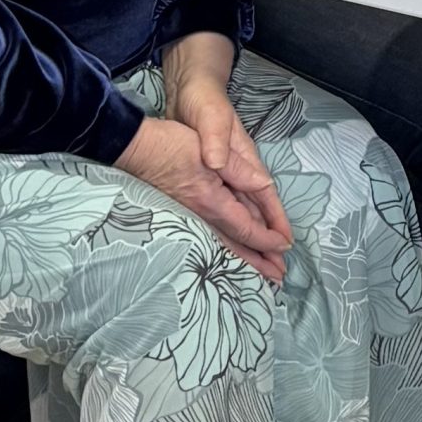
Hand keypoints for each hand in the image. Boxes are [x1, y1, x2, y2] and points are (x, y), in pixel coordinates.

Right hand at [119, 111, 292, 283]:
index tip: (286, 245)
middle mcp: (201, 214)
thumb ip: (239, 170)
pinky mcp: (186, 209)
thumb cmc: (171, 145)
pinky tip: (235, 250)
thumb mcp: (208, 149)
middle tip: (280, 276)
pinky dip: (230, 246)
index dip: (268, 239)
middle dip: (260, 261)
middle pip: (236, 244)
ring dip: (246, 257)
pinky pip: (214, 234)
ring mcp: (192, 214)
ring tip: (264, 271)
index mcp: (211, 202)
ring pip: (225, 242)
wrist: (136, 148)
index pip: (246, 228)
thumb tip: (265, 185)